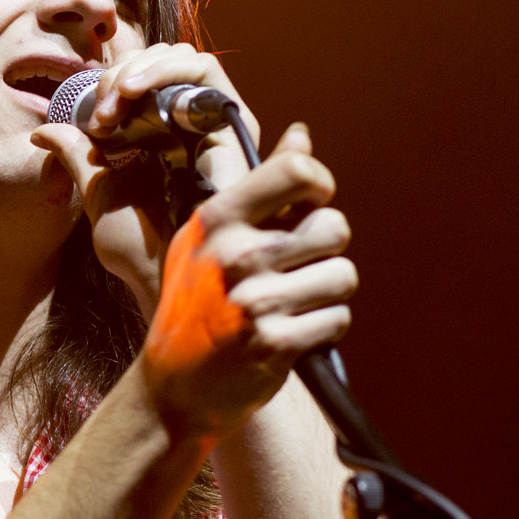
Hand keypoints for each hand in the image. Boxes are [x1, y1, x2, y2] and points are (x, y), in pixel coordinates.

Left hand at [30, 43, 260, 308]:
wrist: (170, 275)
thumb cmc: (141, 246)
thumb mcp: (98, 191)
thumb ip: (77, 156)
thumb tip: (42, 131)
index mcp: (159, 133)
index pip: (140, 78)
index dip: (110, 82)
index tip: (90, 119)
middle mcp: (189, 123)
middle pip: (160, 61)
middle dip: (121, 73)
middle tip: (101, 114)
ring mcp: (212, 121)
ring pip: (182, 57)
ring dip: (138, 69)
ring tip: (114, 102)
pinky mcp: (232, 121)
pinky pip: (205, 69)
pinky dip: (163, 70)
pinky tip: (132, 92)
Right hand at [140, 123, 355, 438]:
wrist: (175, 384)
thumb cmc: (197, 300)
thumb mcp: (212, 237)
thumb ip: (262, 185)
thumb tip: (301, 134)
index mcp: (217, 220)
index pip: (298, 171)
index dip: (319, 186)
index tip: (308, 206)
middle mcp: (234, 255)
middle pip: (334, 227)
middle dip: (325, 250)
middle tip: (293, 269)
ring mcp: (253, 299)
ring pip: (343, 275)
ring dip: (327, 293)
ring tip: (291, 304)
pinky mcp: (274, 342)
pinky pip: (338, 318)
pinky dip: (323, 328)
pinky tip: (290, 333)